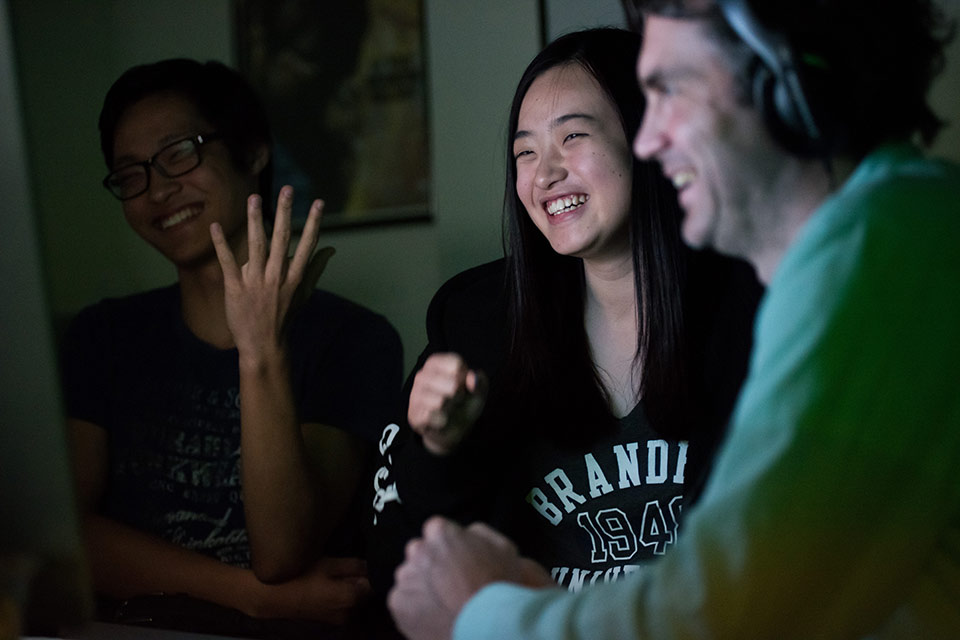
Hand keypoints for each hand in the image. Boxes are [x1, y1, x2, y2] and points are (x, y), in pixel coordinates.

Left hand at [210, 185, 334, 361]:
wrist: (264, 346)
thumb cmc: (285, 318)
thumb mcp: (304, 294)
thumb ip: (316, 268)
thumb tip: (331, 248)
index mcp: (294, 278)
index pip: (306, 245)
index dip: (314, 223)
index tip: (319, 202)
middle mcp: (277, 277)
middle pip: (282, 239)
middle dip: (285, 213)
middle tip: (287, 189)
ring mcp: (256, 282)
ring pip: (256, 246)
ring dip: (255, 220)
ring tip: (255, 198)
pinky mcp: (235, 288)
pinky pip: (227, 262)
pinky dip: (221, 244)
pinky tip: (215, 225)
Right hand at [249, 556, 370, 623]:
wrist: (273, 597)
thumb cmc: (301, 576)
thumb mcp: (330, 564)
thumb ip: (355, 566)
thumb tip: (373, 566)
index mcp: (352, 598)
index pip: (375, 583)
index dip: (371, 571)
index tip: (363, 561)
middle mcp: (349, 612)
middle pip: (366, 592)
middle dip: (361, 579)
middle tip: (346, 565)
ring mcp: (339, 619)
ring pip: (355, 599)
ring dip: (351, 587)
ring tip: (335, 575)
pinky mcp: (329, 620)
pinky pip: (344, 605)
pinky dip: (342, 595)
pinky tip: (328, 585)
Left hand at [387, 517, 553, 639]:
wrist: (486, 627)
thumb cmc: (498, 587)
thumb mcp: (503, 548)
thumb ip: (479, 533)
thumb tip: (467, 532)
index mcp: (441, 533)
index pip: (437, 530)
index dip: (449, 546)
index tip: (458, 560)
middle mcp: (418, 551)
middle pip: (420, 552)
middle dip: (432, 564)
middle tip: (452, 583)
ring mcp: (406, 577)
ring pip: (410, 576)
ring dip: (422, 585)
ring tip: (445, 602)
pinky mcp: (398, 603)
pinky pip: (402, 600)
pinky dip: (414, 607)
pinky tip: (435, 614)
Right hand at [407, 353, 487, 454]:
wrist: (454, 430)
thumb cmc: (464, 404)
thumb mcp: (478, 391)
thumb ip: (479, 381)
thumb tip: (472, 378)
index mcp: (435, 364)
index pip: (455, 363)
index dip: (465, 377)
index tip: (463, 384)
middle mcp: (422, 376)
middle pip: (452, 384)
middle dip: (460, 395)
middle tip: (457, 399)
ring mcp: (415, 395)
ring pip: (440, 402)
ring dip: (450, 409)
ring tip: (448, 408)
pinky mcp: (414, 415)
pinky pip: (432, 417)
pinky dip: (442, 421)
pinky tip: (441, 419)